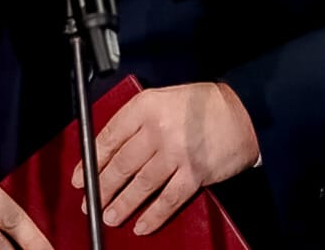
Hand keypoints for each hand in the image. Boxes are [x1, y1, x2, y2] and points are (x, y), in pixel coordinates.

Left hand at [69, 83, 258, 235]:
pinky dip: (153, 216)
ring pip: (140, 185)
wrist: (243, 111)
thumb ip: (139, 118)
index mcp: (146, 106)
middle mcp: (158, 129)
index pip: (109, 137)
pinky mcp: (194, 173)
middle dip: (101, 187)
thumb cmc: (203, 104)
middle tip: (90, 202)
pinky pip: (168, 200)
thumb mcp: (164, 98)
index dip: (91, 161)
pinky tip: (141, 225)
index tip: (81, 176)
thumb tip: (111, 147)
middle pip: (121, 164)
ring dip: (121, 204)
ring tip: (109, 216)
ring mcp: (176, 153)